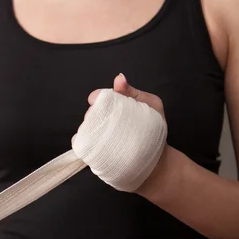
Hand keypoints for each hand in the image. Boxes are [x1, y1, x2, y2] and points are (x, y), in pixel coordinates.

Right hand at [72, 73, 169, 192]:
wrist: (156, 161)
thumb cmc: (153, 130)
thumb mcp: (150, 106)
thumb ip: (134, 93)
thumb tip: (119, 78)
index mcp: (114, 104)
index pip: (98, 97)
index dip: (97, 98)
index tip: (98, 102)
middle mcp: (102, 119)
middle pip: (90, 113)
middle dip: (95, 115)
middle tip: (110, 123)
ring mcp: (96, 135)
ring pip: (84, 129)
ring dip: (92, 131)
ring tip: (108, 138)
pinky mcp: (93, 152)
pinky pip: (82, 145)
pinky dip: (84, 144)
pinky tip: (96, 147)